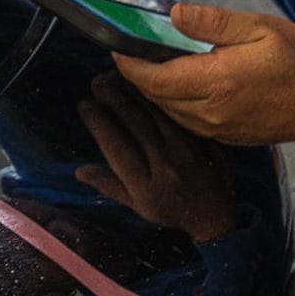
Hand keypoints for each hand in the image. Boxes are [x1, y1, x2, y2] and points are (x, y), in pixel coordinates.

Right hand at [75, 73, 233, 242]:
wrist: (216, 217)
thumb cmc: (170, 211)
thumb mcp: (137, 206)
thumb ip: (108, 186)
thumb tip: (78, 171)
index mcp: (144, 184)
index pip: (115, 146)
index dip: (98, 122)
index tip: (84, 104)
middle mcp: (164, 164)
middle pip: (134, 124)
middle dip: (113, 99)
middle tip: (97, 82)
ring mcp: (186, 151)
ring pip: (155, 115)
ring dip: (134, 94)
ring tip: (116, 78)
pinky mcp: (201, 141)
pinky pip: (176, 115)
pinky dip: (159, 100)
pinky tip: (146, 88)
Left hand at [110, 3, 294, 147]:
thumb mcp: (257, 28)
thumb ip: (212, 22)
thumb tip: (174, 15)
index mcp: (216, 82)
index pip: (155, 79)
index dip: (130, 65)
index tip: (117, 49)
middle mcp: (211, 111)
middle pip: (156, 96)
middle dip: (138, 76)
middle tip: (131, 54)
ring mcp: (217, 128)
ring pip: (169, 111)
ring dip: (156, 91)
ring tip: (152, 66)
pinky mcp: (224, 136)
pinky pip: (186, 121)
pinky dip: (175, 104)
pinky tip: (180, 85)